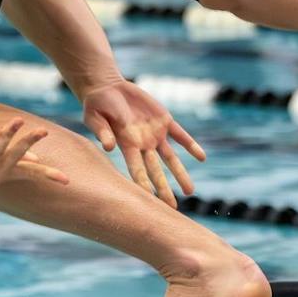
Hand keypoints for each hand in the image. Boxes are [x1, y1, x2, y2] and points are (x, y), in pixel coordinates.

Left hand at [0, 119, 63, 189]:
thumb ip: (10, 155)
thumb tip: (36, 160)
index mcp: (1, 176)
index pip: (29, 174)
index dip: (47, 176)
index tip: (66, 180)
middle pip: (14, 158)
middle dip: (28, 144)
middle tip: (43, 131)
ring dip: (7, 136)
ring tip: (18, 121)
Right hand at [81, 80, 204, 206]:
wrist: (109, 88)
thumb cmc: (97, 105)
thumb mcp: (95, 117)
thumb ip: (102, 131)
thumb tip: (109, 147)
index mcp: (126, 145)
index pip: (136, 169)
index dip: (143, 184)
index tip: (149, 200)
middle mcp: (142, 144)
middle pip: (155, 170)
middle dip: (164, 188)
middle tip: (172, 208)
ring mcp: (155, 134)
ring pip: (170, 158)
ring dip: (180, 173)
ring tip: (190, 191)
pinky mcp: (164, 120)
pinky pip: (180, 135)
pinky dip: (191, 145)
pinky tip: (202, 157)